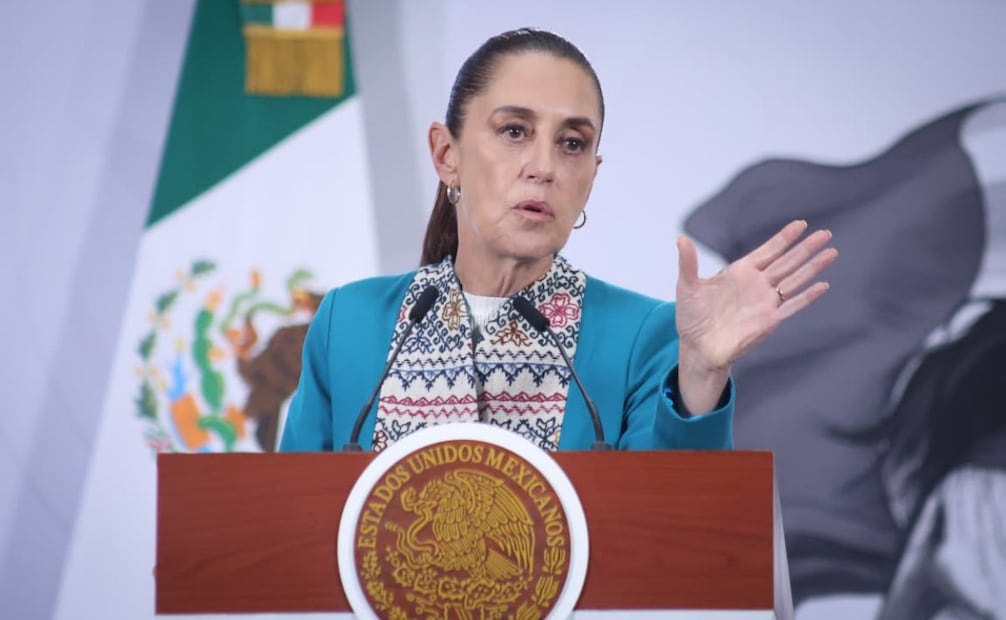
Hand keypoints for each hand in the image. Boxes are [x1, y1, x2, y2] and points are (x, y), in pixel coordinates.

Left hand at [672, 220, 836, 413]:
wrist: (696, 347)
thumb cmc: (692, 317)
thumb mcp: (687, 286)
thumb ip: (688, 262)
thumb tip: (681, 238)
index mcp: (740, 272)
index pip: (768, 251)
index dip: (784, 238)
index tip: (801, 224)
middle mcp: (756, 285)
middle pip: (787, 262)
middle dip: (806, 248)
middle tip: (826, 233)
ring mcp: (764, 302)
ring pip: (794, 280)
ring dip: (812, 267)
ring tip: (832, 253)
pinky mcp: (769, 321)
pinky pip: (792, 306)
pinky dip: (807, 297)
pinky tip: (823, 286)